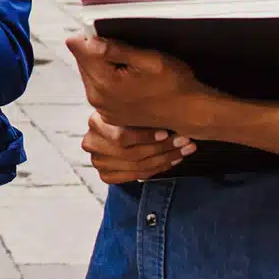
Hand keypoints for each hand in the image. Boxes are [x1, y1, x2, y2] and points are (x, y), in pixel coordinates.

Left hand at [66, 34, 207, 132]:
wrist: (191, 113)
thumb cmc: (176, 85)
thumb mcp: (151, 60)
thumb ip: (117, 50)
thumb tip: (89, 40)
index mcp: (104, 83)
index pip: (78, 48)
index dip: (90, 36)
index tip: (107, 35)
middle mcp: (97, 98)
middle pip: (82, 60)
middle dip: (97, 51)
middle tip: (125, 52)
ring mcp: (102, 109)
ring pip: (89, 73)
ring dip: (103, 65)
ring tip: (129, 68)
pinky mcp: (109, 114)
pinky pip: (98, 87)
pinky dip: (108, 79)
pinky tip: (128, 80)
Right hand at [82, 111, 196, 183]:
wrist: (111, 130)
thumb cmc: (124, 115)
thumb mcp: (128, 106)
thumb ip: (141, 109)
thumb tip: (169, 102)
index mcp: (96, 123)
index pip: (121, 137)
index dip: (145, 137)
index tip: (166, 132)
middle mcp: (93, 144)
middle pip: (133, 154)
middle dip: (163, 148)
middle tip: (184, 141)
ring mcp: (99, 162)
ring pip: (139, 167)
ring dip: (166, 159)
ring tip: (184, 150)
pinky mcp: (106, 175)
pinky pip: (138, 176)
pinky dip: (159, 169)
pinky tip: (173, 160)